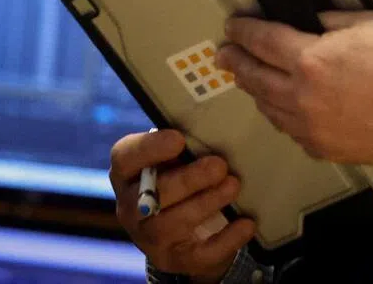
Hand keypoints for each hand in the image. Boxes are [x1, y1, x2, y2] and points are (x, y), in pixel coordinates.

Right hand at [109, 129, 255, 283]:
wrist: (184, 227)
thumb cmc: (183, 173)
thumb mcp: (179, 154)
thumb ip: (190, 137)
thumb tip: (222, 114)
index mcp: (130, 173)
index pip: (125, 158)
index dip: (149, 148)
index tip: (178, 138)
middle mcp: (133, 207)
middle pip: (152, 194)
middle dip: (188, 179)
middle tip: (220, 165)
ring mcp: (150, 237)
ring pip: (170, 225)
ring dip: (205, 203)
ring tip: (233, 185)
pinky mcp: (175, 258)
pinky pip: (198, 255)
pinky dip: (225, 240)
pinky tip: (246, 224)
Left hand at [216, 10, 372, 166]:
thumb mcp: (369, 22)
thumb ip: (332, 20)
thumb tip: (311, 21)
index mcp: (310, 59)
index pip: (263, 41)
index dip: (244, 31)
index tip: (233, 26)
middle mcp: (300, 95)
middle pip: (255, 77)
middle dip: (236, 62)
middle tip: (225, 54)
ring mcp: (309, 127)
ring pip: (268, 108)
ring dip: (255, 90)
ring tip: (250, 80)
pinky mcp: (322, 147)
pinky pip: (291, 130)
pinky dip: (282, 115)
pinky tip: (284, 108)